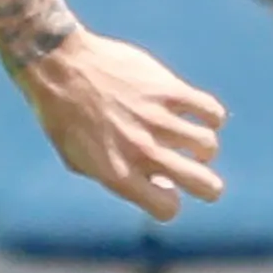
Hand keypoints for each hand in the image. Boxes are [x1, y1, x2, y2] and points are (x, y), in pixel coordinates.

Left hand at [17, 26, 226, 222]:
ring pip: (208, 146)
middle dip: (208, 186)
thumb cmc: (63, 114)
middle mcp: (143, 151)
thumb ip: (115, 177)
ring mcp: (158, 120)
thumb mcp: (77, 158)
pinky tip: (196, 113)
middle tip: (198, 172)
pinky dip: (211, 116)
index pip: (167, 208)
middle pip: (205, 185)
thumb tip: (159, 183)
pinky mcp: (169, 90)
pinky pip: (212, 112)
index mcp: (118, 174)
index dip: (168, 200)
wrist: (60, 64)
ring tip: (187, 136)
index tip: (161, 185)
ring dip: (201, 146)